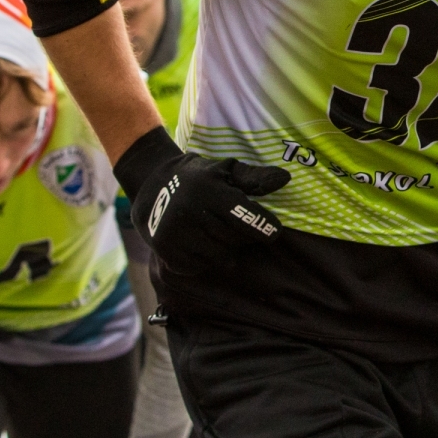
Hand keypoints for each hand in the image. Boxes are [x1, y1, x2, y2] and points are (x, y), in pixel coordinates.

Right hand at [115, 126, 289, 271]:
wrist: (152, 188)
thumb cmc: (199, 179)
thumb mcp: (226, 170)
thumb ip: (255, 177)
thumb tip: (285, 179)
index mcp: (208, 191)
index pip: (243, 216)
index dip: (263, 226)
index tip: (274, 231)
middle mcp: (189, 212)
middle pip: (234, 239)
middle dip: (242, 235)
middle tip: (234, 224)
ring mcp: (175, 233)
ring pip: (219, 256)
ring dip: (223, 247)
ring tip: (214, 231)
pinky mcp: (165, 251)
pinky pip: (199, 266)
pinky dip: (203, 258)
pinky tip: (197, 241)